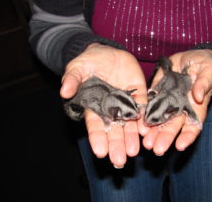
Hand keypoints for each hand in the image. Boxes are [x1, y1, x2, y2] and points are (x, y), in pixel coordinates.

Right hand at [60, 43, 146, 167]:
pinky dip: (145, 119)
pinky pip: (143, 108)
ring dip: (132, 137)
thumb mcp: (77, 68)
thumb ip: (72, 79)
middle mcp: (111, 108)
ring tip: (133, 152)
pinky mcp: (139, 93)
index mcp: (94, 105)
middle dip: (116, 144)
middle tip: (119, 160)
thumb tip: (64, 91)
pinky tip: (147, 130)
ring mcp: (126, 102)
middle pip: (114, 129)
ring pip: (129, 123)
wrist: (107, 52)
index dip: (97, 138)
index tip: (100, 152)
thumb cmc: (89, 62)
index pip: (95, 125)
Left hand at [141, 49, 211, 154]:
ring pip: (159, 118)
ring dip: (153, 131)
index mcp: (195, 106)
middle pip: (173, 126)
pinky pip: (150, 103)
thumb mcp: (209, 71)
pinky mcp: (157, 92)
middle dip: (165, 138)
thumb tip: (198, 96)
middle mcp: (180, 107)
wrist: (192, 58)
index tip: (180, 146)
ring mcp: (167, 101)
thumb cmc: (206, 66)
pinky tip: (138, 122)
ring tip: (145, 142)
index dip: (187, 136)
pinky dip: (145, 113)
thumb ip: (204, 83)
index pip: (193, 125)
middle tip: (156, 149)